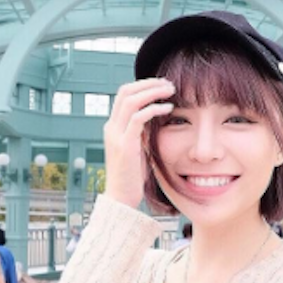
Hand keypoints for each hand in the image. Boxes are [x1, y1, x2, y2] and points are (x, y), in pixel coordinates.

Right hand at [104, 78, 175, 208]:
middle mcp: (111, 128)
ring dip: (153, 92)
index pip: (124, 95)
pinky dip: (154, 109)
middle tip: (168, 83)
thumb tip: (155, 117)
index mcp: (113, 127)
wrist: (121, 198)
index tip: (162, 85)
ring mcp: (116, 136)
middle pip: (125, 91)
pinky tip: (169, 108)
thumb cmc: (132, 177)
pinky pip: (138, 118)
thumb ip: (141, 133)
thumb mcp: (137, 148)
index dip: (142, 85)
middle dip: (148, 84)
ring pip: (131, 100)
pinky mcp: (125, 145)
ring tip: (170, 90)